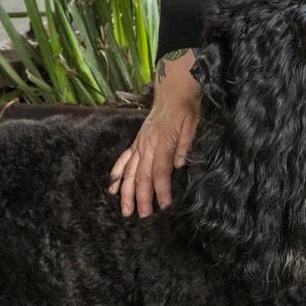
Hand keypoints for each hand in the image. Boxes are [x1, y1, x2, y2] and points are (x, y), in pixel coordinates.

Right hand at [109, 49, 200, 216]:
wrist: (173, 89)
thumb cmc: (186, 107)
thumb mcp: (193, 123)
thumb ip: (185, 144)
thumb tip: (179, 165)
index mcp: (164, 141)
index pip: (161, 171)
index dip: (162, 189)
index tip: (164, 205)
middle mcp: (148, 144)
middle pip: (143, 175)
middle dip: (142, 198)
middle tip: (143, 216)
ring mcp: (140, 143)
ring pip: (130, 171)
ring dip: (127, 192)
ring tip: (126, 210)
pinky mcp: (137, 141)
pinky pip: (124, 159)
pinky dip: (118, 173)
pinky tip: (113, 187)